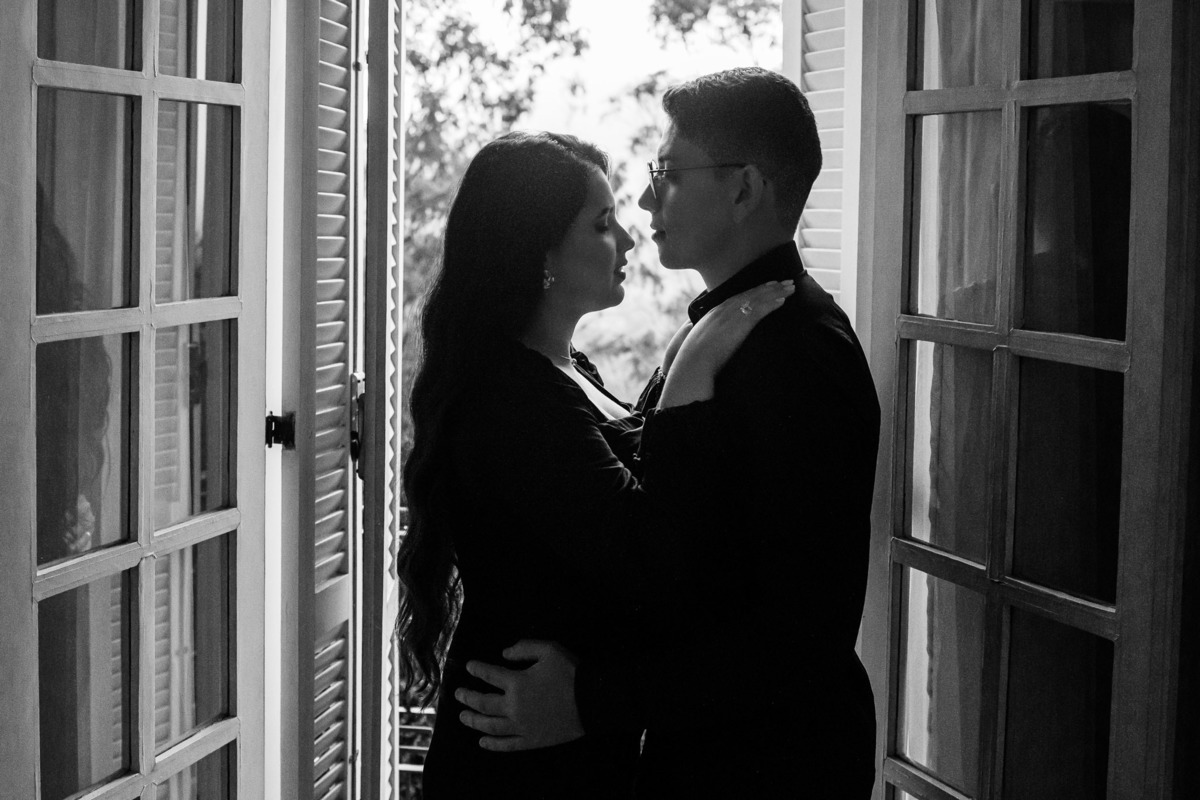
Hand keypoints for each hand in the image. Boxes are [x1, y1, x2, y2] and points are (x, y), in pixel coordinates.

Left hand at [455, 640, 583, 751]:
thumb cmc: (571, 673)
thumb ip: (524, 648)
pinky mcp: (531, 740)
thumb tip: (503, 653)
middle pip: (483, 703)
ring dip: (473, 721)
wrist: (592, 701)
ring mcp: (521, 727)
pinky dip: (492, 745)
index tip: (469, 666)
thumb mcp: (549, 650)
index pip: (489, 675)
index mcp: (517, 683)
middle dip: (468, 697)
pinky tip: (482, 742)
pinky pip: (507, 745)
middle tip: (458, 694)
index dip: (477, 669)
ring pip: (490, 726)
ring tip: (463, 717)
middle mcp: (513, 707)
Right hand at [659, 280, 793, 407]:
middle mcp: (723, 309)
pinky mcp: (739, 323)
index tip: (767, 286)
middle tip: (785, 282)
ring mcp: (731, 315)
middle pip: (750, 294)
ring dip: (776, 292)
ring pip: (758, 299)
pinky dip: (771, 303)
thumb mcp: (699, 343)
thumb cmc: (695, 359)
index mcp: (714, 313)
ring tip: (790, 288)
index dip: (754, 291)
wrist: (693, 365)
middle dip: (769, 287)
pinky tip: (783, 301)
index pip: (738, 297)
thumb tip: (708, 338)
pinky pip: (759, 310)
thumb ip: (707, 337)